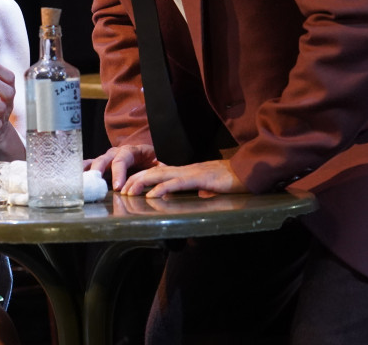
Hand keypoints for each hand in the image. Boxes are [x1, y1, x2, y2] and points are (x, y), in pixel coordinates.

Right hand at [85, 144, 158, 192]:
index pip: (122, 159)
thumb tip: (163, 179)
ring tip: (79, 180)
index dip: (119, 173)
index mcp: (130, 151)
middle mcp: (115, 152)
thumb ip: (160, 170)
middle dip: (99, 170)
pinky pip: (88, 166)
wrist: (144, 155)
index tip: (118, 187)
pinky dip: (81, 172)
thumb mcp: (158, 164)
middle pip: (104, 158)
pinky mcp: (100, 164)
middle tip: (96, 182)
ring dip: (86, 170)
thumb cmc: (151, 161)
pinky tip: (73, 180)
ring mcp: (106, 157)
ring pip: (93, 161)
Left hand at [120, 158, 246, 198]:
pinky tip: (152, 195)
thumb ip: (199, 190)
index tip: (126, 189)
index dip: (140, 179)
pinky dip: (162, 189)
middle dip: (133, 180)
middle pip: (151, 172)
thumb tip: (196, 197)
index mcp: (183, 172)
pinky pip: (176, 183)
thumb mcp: (208, 187)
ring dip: (141, 184)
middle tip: (119, 191)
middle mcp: (182, 170)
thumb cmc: (229, 180)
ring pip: (159, 175)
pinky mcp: (198, 179)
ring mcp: (190, 173)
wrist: (248, 171)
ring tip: (128, 193)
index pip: (156, 173)